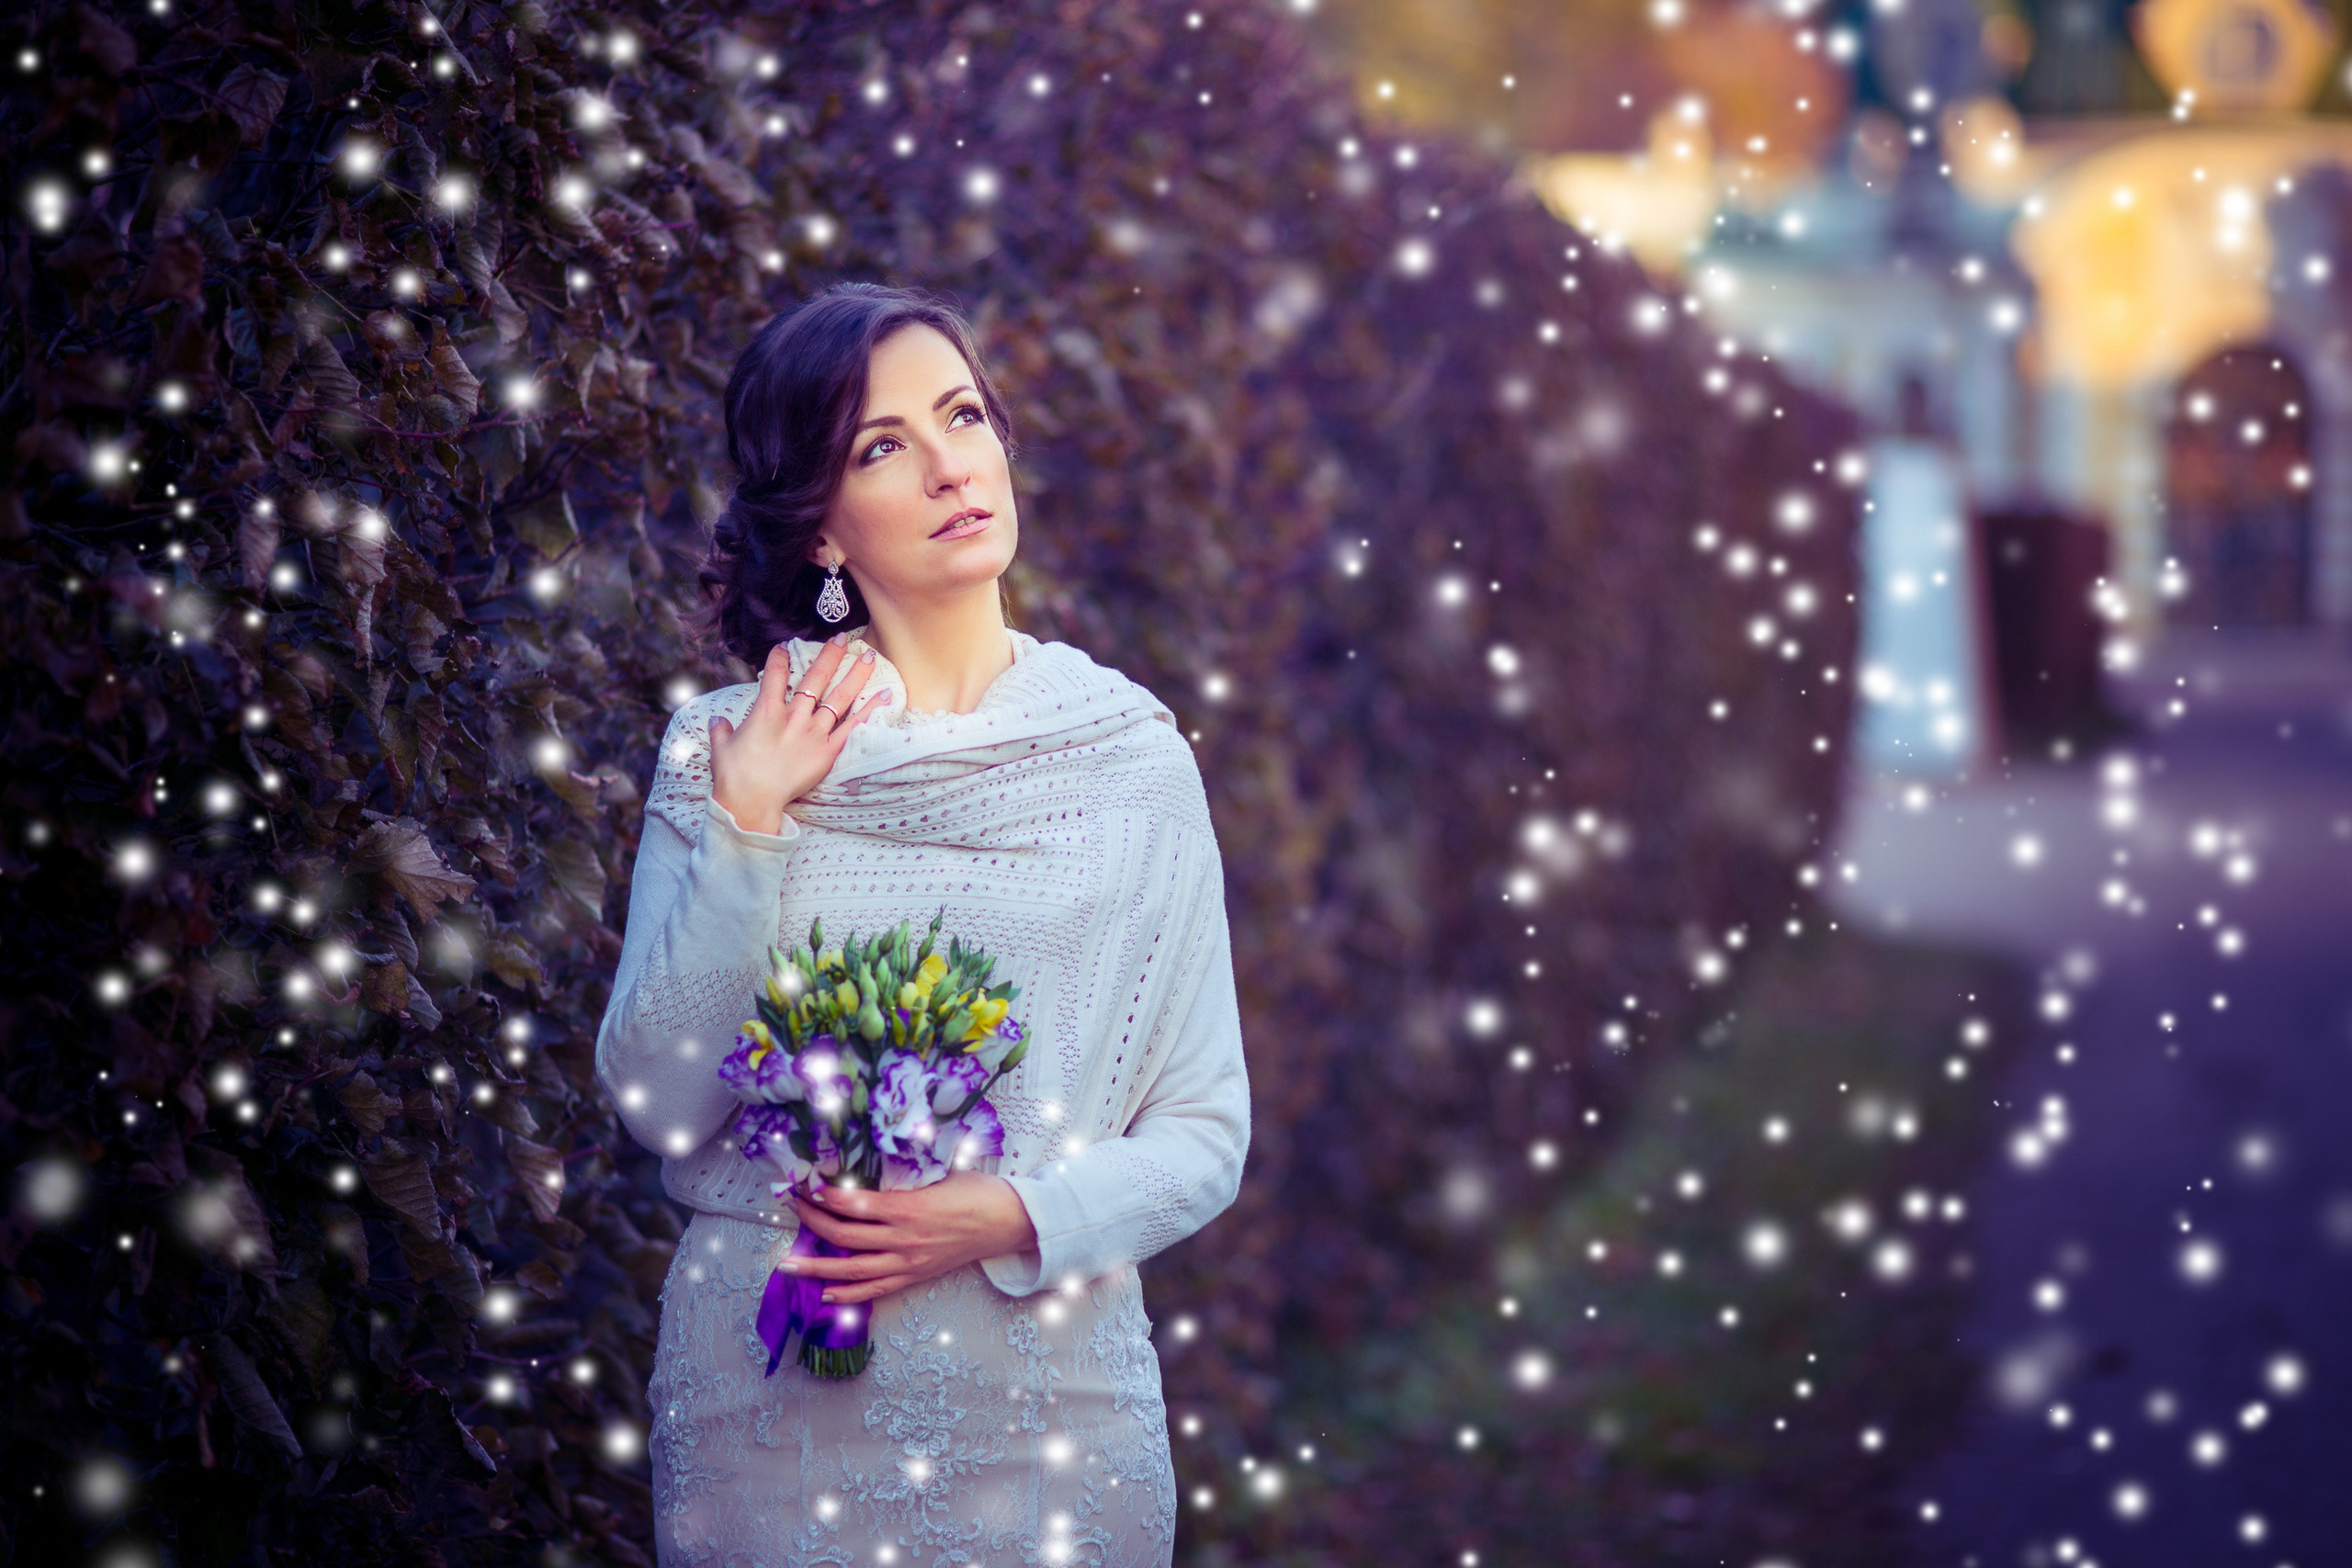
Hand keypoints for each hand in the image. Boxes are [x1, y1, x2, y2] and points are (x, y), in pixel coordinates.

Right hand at [708, 633, 890, 835]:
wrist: (750, 801)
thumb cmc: (733, 775)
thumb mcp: (721, 747)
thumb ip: (722, 730)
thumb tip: (718, 720)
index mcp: (766, 711)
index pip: (775, 674)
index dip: (780, 658)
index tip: (785, 647)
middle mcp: (793, 717)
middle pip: (815, 678)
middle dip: (830, 655)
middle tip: (843, 638)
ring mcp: (813, 733)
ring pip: (838, 698)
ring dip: (855, 675)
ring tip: (869, 657)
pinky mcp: (827, 752)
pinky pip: (853, 728)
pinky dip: (869, 711)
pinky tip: (884, 696)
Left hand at [784, 1172, 1039, 1305]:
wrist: (1008, 1222)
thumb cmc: (978, 1191)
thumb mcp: (939, 1173)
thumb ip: (904, 1177)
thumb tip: (870, 1169)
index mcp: (909, 1207)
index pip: (855, 1204)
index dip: (826, 1196)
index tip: (807, 1187)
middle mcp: (903, 1238)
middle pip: (845, 1235)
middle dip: (813, 1223)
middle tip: (792, 1210)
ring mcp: (908, 1262)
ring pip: (852, 1268)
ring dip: (817, 1266)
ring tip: (788, 1264)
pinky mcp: (915, 1276)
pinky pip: (875, 1289)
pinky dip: (848, 1293)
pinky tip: (826, 1292)